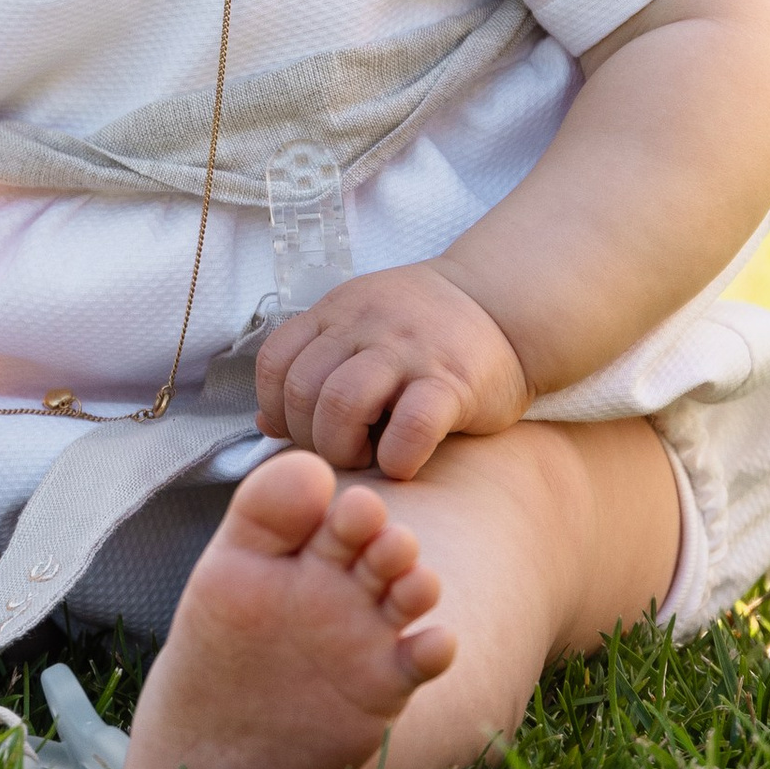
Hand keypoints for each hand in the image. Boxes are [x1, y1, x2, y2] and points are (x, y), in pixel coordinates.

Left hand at [255, 265, 530, 477]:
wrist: (503, 306)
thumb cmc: (425, 333)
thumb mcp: (359, 330)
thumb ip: (314, 366)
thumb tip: (266, 421)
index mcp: (337, 312)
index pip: (275, 361)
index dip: (278, 407)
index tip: (302, 430)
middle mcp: (366, 325)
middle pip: (303, 388)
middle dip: (309, 436)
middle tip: (337, 450)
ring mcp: (409, 350)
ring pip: (342, 402)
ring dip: (343, 447)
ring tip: (364, 457)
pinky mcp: (452, 382)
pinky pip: (410, 426)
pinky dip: (396, 457)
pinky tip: (402, 463)